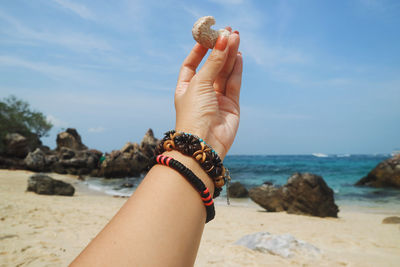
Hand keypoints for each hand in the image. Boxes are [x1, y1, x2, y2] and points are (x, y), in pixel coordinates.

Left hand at [174, 29, 241, 159]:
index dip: (200, 50)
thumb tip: (223, 40)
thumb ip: (213, 62)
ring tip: (236, 38)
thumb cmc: (194, 114)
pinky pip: (234, 83)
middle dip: (219, 49)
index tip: (208, 36)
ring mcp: (217, 99)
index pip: (192, 64)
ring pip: (224, 73)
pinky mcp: (231, 105)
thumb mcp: (200, 83)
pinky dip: (236, 70)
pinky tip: (238, 56)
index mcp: (186, 88)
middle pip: (211, 66)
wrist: (204, 143)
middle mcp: (201, 92)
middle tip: (229, 32)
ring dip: (230, 56)